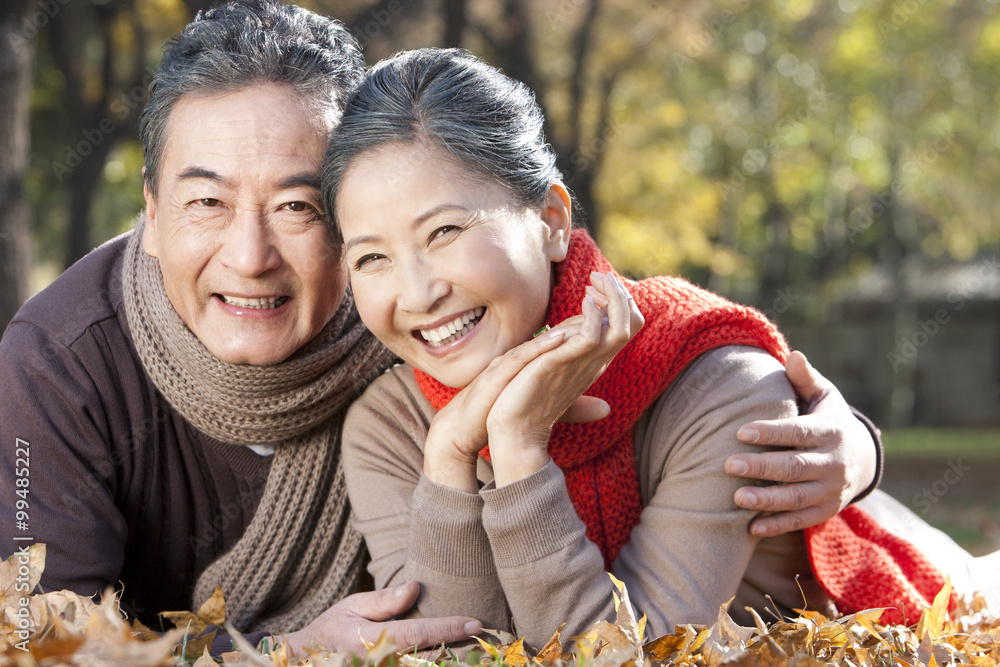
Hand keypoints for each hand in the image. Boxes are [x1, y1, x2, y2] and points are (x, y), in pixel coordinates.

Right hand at [276, 582, 480, 655]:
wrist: (304, 663)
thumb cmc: (331, 631)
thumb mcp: (352, 607)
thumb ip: (384, 600)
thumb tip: (415, 587)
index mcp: (372, 641)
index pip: (419, 633)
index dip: (449, 627)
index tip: (476, 622)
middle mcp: (380, 663)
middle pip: (429, 661)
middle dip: (460, 654)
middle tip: (490, 643)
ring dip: (448, 663)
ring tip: (479, 654)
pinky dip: (431, 666)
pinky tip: (450, 661)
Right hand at [423, 273, 641, 491]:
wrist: (470, 427)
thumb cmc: (509, 411)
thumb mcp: (550, 407)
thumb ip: (579, 406)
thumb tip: (607, 408)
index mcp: (542, 360)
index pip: (575, 334)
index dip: (600, 322)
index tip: (621, 318)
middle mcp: (529, 355)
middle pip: (564, 328)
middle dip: (592, 311)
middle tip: (610, 300)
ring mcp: (512, 362)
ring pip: (544, 338)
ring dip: (569, 324)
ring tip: (592, 307)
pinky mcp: (498, 375)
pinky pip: (519, 358)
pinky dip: (539, 347)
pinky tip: (558, 338)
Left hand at [724, 350, 877, 536]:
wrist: (864, 458)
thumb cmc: (828, 419)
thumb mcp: (823, 395)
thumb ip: (804, 378)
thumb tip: (792, 355)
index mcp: (830, 431)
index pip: (798, 432)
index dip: (771, 432)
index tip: (741, 431)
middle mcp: (834, 463)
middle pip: (795, 467)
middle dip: (762, 467)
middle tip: (728, 465)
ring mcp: (831, 490)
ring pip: (798, 498)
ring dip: (767, 499)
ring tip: (737, 497)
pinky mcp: (826, 511)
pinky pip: (801, 521)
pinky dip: (777, 526)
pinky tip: (750, 527)